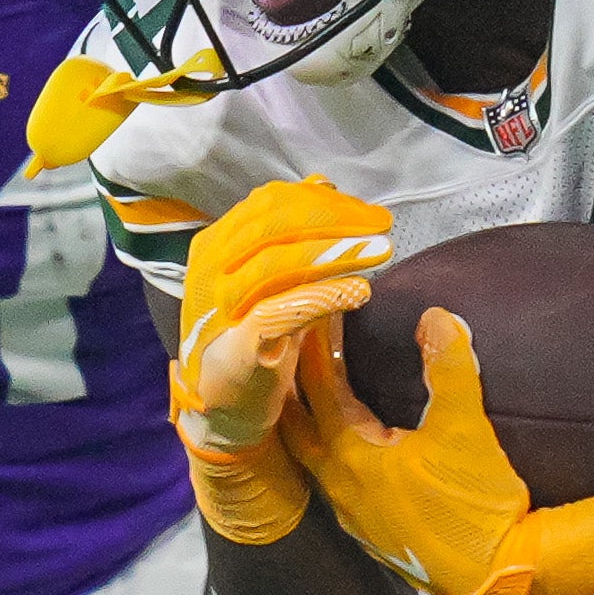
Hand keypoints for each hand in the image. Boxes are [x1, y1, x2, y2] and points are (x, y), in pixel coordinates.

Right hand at [174, 178, 391, 543]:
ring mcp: (217, 306)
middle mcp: (210, 268)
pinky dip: (322, 298)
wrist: (224, 409)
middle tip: (383, 225)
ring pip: (277, 262)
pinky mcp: (235, 345)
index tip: (370, 212)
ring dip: (336, 253)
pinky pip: (279, 313)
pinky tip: (359, 292)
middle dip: (336, 220)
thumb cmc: (255, 337)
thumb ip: (292, 235)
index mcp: (217, 243)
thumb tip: (323, 185)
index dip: (326, 203)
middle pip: (275, 224)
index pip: (273, 204)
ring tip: (381, 252)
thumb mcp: (274, 279)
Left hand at [281, 308, 593, 594]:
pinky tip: (353, 451)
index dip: (315, 350)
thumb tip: (436, 317)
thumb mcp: (466, 428)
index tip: (315, 316)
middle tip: (296, 350)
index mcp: (353, 458)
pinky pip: (334, 485)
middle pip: (299, 428)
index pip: (319, 391)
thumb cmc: (477, 507)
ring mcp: (354, 518)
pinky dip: (330, 455)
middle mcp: (341, 489)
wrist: (497, 577)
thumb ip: (450, 368)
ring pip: (313, 460)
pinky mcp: (372, 536)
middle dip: (294, 388)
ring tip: (315, 394)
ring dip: (310, 424)